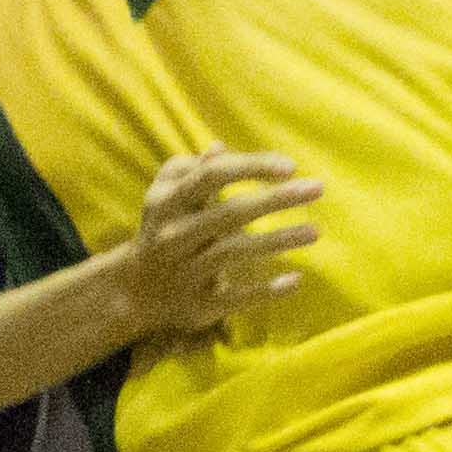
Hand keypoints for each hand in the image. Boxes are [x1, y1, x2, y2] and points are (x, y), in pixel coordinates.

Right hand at [115, 151, 323, 335]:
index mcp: (167, 202)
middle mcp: (174, 234)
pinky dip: (266, 290)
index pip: (211, 176)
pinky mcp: (198, 304)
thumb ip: (192, 171)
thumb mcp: (165, 196)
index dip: (251, 167)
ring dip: (278, 240)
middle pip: (229, 213)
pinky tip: (295, 279)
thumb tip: (220, 147)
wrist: (133, 290)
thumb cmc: (162, 229)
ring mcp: (186, 271)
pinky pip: (236, 297)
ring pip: (235, 252)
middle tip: (317, 188)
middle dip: (276, 200)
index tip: (290, 166)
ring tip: (315, 231)